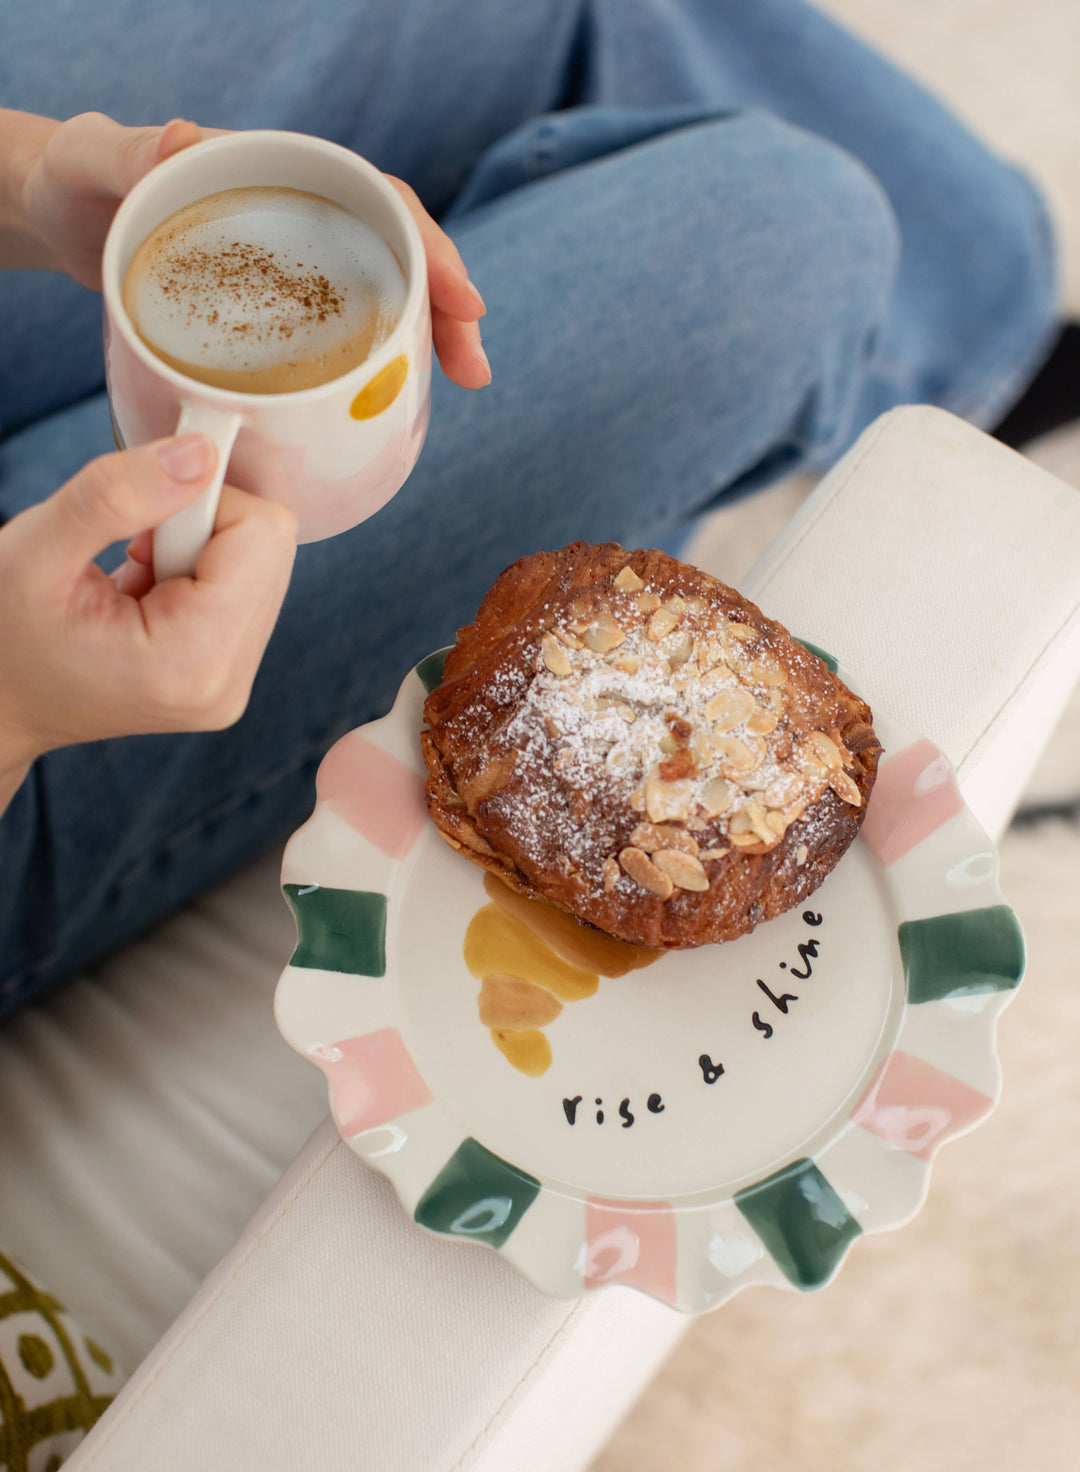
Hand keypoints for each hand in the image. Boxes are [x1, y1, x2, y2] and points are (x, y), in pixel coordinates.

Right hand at [0, 435, 297, 787]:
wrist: (2, 701)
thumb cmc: (4, 635)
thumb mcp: (36, 552)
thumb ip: (116, 495)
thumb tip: (201, 454)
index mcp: (191, 662)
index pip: (264, 532)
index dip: (203, 500)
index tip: (142, 520)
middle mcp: (229, 682)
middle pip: (271, 547)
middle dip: (200, 527)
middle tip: (132, 553)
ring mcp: (234, 682)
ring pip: (263, 562)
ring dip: (197, 548)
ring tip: (133, 578)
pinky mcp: (230, 670)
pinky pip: (247, 586)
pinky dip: (198, 571)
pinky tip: (147, 594)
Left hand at [9, 110, 489, 387]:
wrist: (60, 215)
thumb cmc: (77, 177)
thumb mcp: (96, 159)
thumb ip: (132, 152)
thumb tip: (182, 143)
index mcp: (279, 175)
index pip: (377, 201)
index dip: (429, 247)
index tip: (463, 299)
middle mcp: (300, 220)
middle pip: (398, 255)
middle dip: (449, 307)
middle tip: (474, 368)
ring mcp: (292, 268)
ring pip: (379, 298)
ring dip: (425, 340)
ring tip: (460, 383)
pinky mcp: (274, 311)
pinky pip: (338, 335)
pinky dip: (373, 366)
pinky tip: (390, 400)